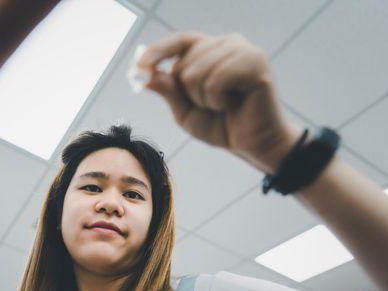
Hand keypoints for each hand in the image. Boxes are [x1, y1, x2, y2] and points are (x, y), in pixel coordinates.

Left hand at [138, 32, 301, 172]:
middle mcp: (226, 44)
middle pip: (184, 61)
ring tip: (224, 105)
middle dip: (189, 92)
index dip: (158, 50)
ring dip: (204, 98)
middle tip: (212, 104)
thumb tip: (145, 74)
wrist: (251, 145)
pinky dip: (218, 99)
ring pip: (197, 71)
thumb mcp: (185, 111)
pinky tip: (233, 103)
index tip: (139, 65)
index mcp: (209, 51)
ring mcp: (242, 50)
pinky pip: (217, 79)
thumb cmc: (221, 126)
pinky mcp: (255, 62)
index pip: (179, 41)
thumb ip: (167, 90)